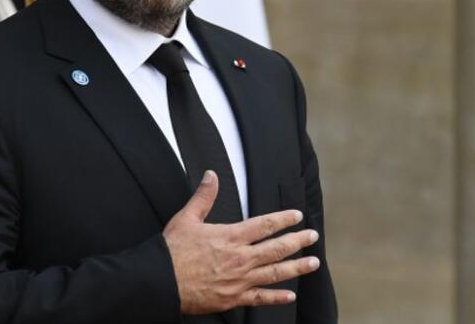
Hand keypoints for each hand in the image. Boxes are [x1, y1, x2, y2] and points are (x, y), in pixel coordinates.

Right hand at [163, 171, 320, 313]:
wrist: (161, 281)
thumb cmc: (172, 251)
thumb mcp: (186, 218)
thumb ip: (203, 196)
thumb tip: (211, 175)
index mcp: (230, 237)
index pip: (264, 225)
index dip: (283, 219)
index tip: (297, 216)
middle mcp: (240, 258)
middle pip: (277, 248)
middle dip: (298, 241)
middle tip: (312, 237)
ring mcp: (239, 280)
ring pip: (275, 273)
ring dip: (297, 267)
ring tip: (313, 263)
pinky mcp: (234, 298)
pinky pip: (261, 298)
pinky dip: (277, 297)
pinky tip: (289, 295)